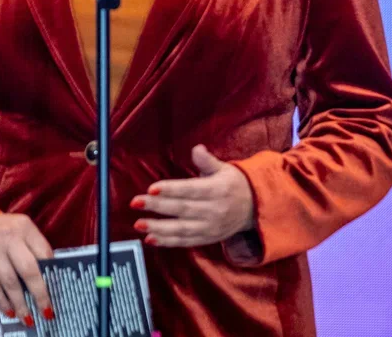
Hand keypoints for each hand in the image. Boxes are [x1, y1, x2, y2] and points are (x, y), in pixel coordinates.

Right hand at [0, 213, 54, 324]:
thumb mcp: (17, 230)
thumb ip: (31, 247)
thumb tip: (47, 279)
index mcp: (24, 226)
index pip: (44, 252)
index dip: (52, 275)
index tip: (57, 292)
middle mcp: (9, 235)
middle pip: (29, 269)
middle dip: (40, 294)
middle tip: (46, 312)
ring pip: (10, 282)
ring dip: (20, 303)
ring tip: (28, 318)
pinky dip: (3, 301)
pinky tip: (9, 311)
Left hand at [131, 144, 254, 247]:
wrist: (255, 209)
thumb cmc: (234, 184)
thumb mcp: (224, 168)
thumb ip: (208, 161)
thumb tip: (197, 149)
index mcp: (217, 190)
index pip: (190, 190)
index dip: (170, 189)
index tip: (151, 188)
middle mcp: (214, 210)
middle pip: (182, 209)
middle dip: (157, 206)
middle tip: (136, 203)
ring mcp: (210, 227)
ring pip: (181, 229)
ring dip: (158, 228)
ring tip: (139, 224)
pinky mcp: (207, 239)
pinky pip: (185, 242)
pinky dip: (167, 242)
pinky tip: (150, 238)